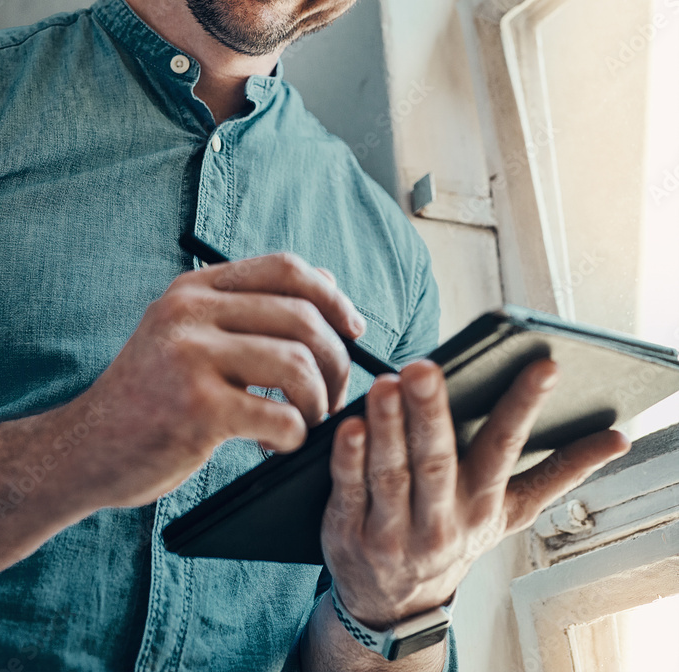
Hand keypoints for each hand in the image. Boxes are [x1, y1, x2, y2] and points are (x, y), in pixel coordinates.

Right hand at [73, 254, 364, 508]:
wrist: (84, 450)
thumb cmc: (150, 396)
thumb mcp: (188, 334)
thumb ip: (249, 307)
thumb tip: (328, 282)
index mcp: (195, 289)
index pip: (286, 268)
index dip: (333, 295)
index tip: (354, 329)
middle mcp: (190, 312)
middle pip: (302, 316)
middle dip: (336, 360)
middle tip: (332, 397)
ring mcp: (190, 357)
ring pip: (298, 364)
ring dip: (318, 402)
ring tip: (304, 423)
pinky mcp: (195, 409)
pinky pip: (280, 416)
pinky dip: (293, 437)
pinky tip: (273, 446)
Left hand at [321, 358, 630, 627]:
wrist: (397, 600)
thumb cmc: (459, 530)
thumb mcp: (512, 510)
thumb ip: (560, 473)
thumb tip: (618, 440)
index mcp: (483, 503)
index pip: (505, 449)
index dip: (524, 408)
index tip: (545, 367)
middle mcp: (441, 519)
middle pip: (437, 459)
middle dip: (431, 412)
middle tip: (424, 367)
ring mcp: (393, 529)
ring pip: (391, 472)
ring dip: (386, 427)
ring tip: (385, 383)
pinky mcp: (350, 529)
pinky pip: (348, 489)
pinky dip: (348, 458)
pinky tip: (348, 424)